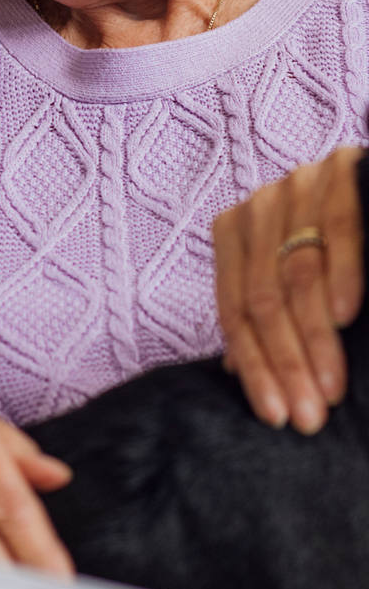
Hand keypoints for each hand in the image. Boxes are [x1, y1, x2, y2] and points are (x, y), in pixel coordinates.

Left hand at [213, 146, 364, 433]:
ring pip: (298, 272)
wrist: (367, 188)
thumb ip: (262, 314)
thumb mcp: (287, 276)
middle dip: (286, 363)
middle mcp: (258, 205)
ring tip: (331, 388)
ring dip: (315, 337)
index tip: (276, 416)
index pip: (235, 309)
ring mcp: (298, 184)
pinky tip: (346, 317)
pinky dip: (342, 275)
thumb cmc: (327, 245)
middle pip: (263, 297)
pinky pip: (339, 228)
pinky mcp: (339, 170)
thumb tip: (234, 371)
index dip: (254, 367)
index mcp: (233, 230)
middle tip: (309, 417)